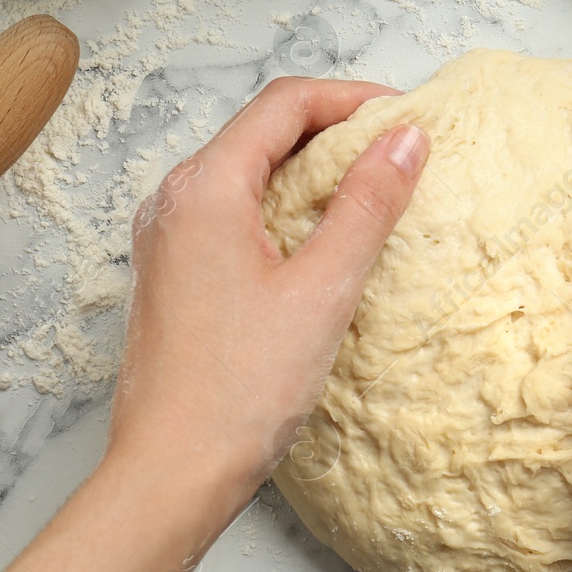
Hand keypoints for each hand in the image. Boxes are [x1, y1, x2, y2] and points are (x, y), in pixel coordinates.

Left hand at [106, 77, 429, 506]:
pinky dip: (281, 206)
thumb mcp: (323, 290)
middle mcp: (174, 201)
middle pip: (261, 130)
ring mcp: (166, 238)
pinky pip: (230, 212)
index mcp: (205, 189)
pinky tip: (319, 240)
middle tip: (397, 150)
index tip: (405, 116)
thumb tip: (405, 140)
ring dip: (308, 169)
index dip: (351, 98)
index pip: (284, 104)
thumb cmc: (240, 390)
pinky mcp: (170, 274)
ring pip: (245, 171)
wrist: (171, 473)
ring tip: (369, 190)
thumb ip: (367, 205)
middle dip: (333, 129)